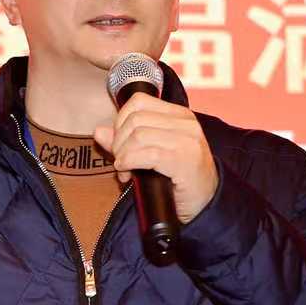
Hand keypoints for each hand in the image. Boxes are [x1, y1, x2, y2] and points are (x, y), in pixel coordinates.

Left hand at [92, 94, 218, 223]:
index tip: (120, 144)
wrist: (206, 203)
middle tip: (121, 163)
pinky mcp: (185, 160)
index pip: (138, 102)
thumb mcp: (151, 155)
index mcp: (179, 115)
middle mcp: (186, 123)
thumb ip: (125, 142)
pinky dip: (130, 163)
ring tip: (126, 171)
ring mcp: (187, 140)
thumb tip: (99, 131)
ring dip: (123, 156)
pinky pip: (147, 154)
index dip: (120, 122)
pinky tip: (128, 174)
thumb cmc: (178, 178)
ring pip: (138, 135)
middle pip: (135, 119)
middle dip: (119, 142)